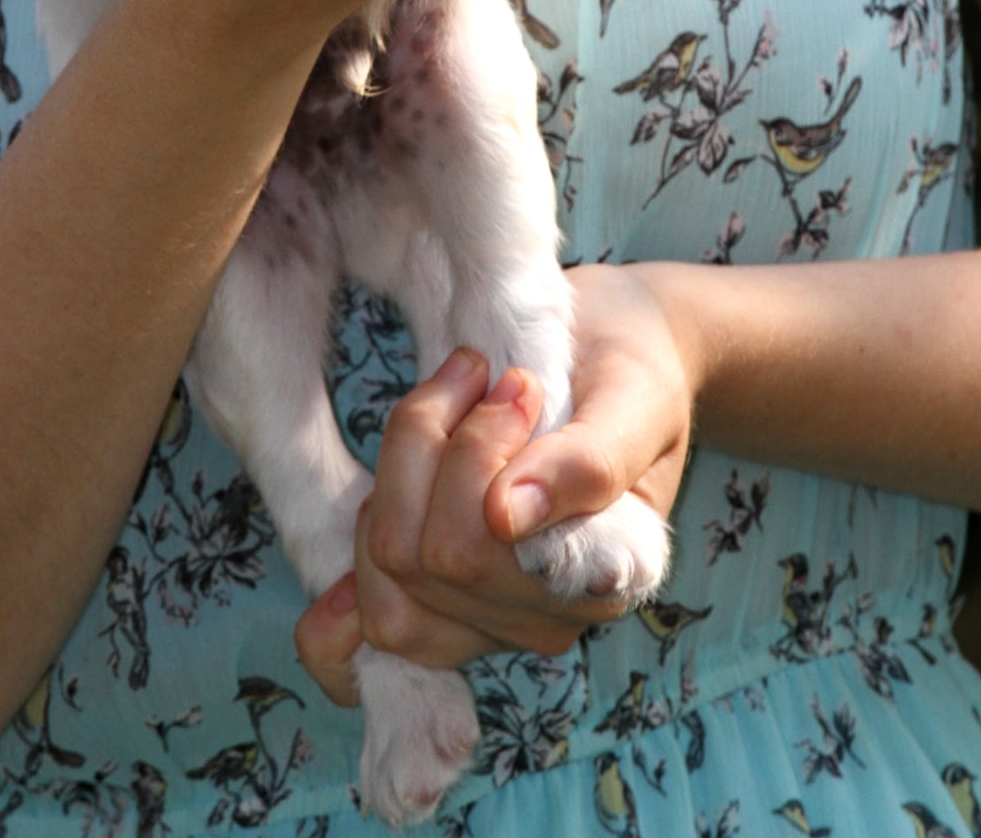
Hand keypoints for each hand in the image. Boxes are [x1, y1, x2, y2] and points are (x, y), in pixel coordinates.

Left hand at [295, 262, 696, 706]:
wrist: (617, 358)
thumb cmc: (633, 374)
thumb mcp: (633, 400)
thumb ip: (586, 463)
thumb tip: (506, 516)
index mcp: (611, 576)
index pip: (496, 551)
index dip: (474, 465)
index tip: (516, 382)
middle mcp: (550, 615)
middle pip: (432, 557)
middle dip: (436, 439)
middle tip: (481, 369)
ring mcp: (489, 615)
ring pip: (389, 564)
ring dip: (399, 461)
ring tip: (450, 395)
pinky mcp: (440, 597)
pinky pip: (367, 620)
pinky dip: (347, 571)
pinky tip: (367, 499)